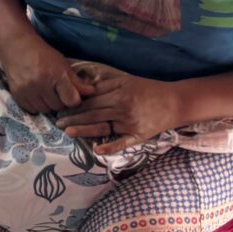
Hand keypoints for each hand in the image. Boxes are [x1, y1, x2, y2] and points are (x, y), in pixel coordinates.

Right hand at [0, 33, 89, 114]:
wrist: (16, 47)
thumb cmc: (42, 54)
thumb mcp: (62, 64)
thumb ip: (76, 81)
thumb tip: (92, 92)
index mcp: (56, 75)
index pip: (72, 101)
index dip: (75, 100)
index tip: (73, 96)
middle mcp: (41, 84)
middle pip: (58, 107)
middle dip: (61, 102)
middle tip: (59, 93)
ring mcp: (27, 91)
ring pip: (45, 110)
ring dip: (49, 105)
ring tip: (48, 94)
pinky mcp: (17, 95)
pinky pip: (32, 110)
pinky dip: (36, 106)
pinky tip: (37, 96)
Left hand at [56, 62, 187, 153]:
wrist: (175, 102)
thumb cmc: (149, 90)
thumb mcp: (127, 81)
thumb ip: (106, 84)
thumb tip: (84, 86)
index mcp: (118, 95)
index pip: (91, 101)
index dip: (74, 105)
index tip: (60, 108)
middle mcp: (122, 109)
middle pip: (93, 114)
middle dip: (73, 119)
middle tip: (57, 122)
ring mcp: (130, 124)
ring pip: (102, 128)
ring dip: (84, 131)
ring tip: (67, 133)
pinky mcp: (138, 136)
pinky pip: (122, 143)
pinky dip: (109, 147)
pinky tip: (96, 151)